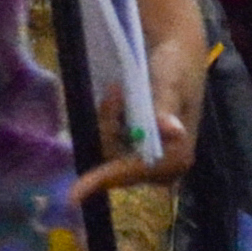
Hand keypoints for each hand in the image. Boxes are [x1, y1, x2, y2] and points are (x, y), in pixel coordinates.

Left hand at [77, 0, 212, 201]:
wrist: (177, 54)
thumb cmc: (176, 67)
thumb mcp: (169, 83)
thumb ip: (165, 107)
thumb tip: (172, 131)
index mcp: (177, 156)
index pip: (134, 173)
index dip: (104, 180)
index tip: (73, 195)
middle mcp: (166, 166)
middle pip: (117, 164)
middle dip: (110, 127)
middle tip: (117, 92)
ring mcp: (151, 159)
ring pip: (110, 152)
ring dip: (110, 119)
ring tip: (120, 90)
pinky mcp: (140, 149)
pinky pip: (111, 143)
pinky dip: (110, 120)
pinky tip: (121, 98)